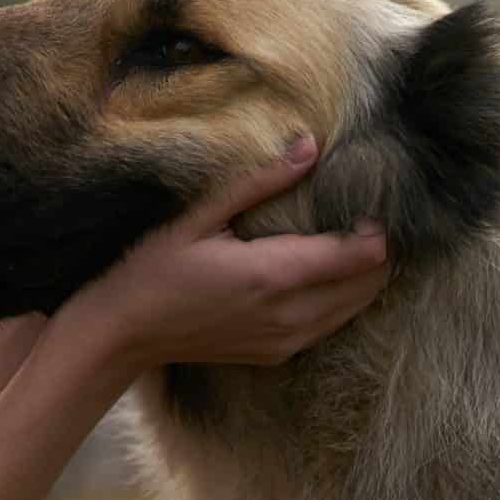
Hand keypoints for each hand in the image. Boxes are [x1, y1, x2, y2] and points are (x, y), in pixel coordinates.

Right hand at [55, 137, 389, 378]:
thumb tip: (309, 146)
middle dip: (378, 249)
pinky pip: (331, 324)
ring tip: (346, 236)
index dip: (377, 227)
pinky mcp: (278, 354)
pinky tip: (321, 270)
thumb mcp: (199, 215)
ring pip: (357, 308)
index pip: (361, 256)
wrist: (122, 333)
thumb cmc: (152, 267)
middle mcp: (290, 316)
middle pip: (370, 284)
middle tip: (361, 212)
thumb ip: (260, 182)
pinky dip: (341, 296)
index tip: (366, 198)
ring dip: (363, 274)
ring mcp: (286, 341)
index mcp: (274, 276)